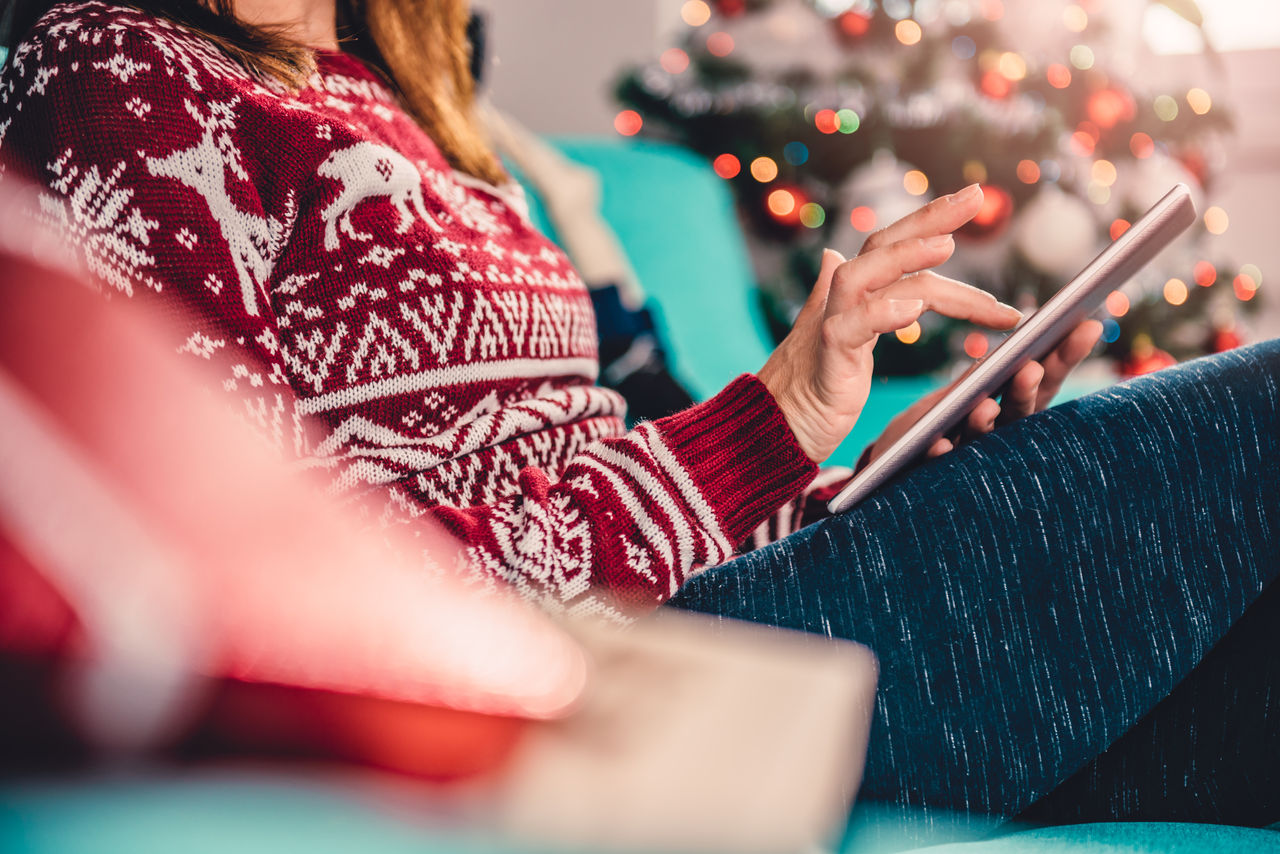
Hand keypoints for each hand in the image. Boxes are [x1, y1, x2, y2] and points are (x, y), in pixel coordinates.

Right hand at [758, 184, 1022, 463]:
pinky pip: (849, 327)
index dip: (928, 219)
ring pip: (863, 276)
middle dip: (929, 219)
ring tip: (949, 246)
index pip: (890, 244)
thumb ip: (843, 296)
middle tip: (975, 197)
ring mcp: (828, 325)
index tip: (971, 197)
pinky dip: (882, 314)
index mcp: (851, 294)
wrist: (775, 427)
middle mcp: (839, 300)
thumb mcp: (835, 333)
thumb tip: (831, 255)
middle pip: (882, 246)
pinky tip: (915, 309)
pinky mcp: (825, 358)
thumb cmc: (809, 384)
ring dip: (905, 257)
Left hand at [866, 318, 1103, 463]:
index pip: (1041, 379)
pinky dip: (940, 454)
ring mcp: (967, 459)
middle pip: (1021, 411)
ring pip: (983, 440)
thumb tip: (1016, 340)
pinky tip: (939, 445)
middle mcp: (995, 437)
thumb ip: (977, 381)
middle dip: (1027, 390)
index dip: (1064, 355)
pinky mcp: (933, 475)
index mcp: (1004, 411)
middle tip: (1032, 369)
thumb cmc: (923, 433)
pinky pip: (937, 466)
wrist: (880, 472)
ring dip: (986, 422)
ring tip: (984, 407)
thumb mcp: (948, 400)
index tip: (1087, 325)